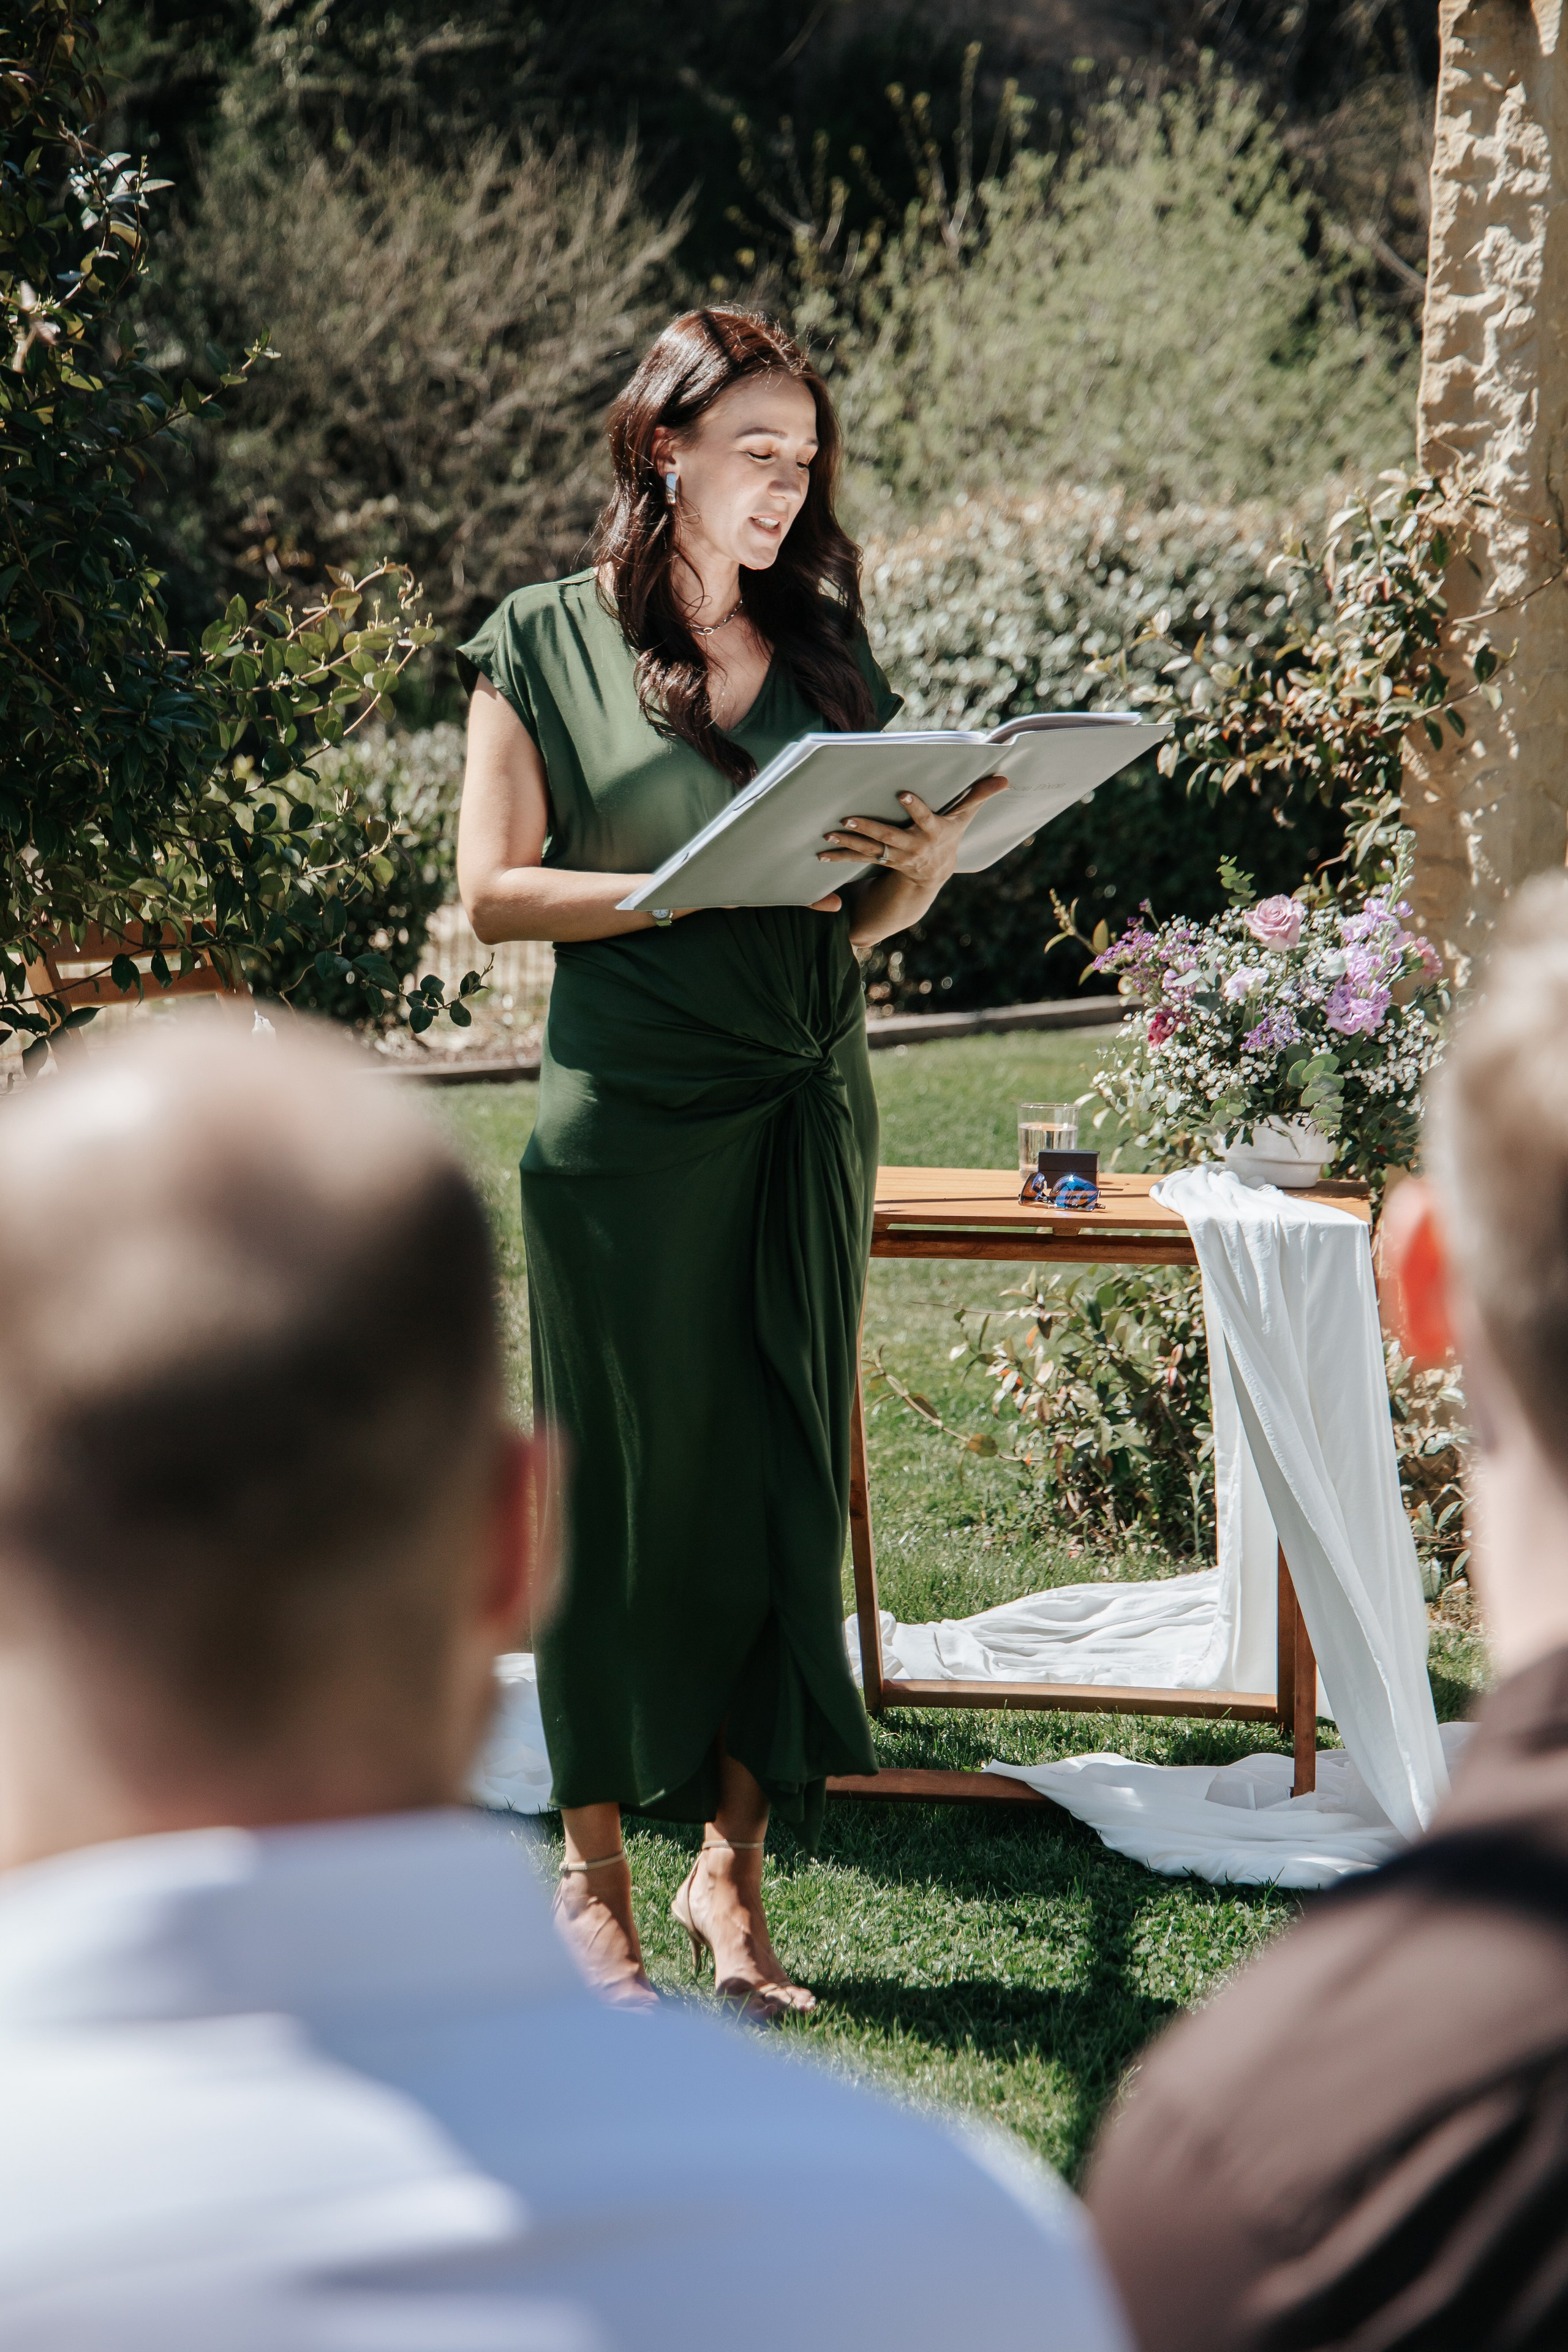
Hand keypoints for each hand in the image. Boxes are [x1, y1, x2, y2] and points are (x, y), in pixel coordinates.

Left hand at [817, 773, 1008, 892]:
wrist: (934, 872)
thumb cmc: (949, 834)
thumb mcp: (965, 816)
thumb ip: (980, 795)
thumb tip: (1004, 777)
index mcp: (933, 832)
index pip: (925, 818)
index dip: (915, 808)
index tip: (902, 794)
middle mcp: (913, 847)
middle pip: (890, 837)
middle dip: (869, 828)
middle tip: (848, 817)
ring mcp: (895, 856)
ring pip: (870, 850)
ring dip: (849, 843)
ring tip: (829, 834)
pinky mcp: (881, 861)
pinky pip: (859, 859)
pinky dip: (841, 856)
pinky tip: (822, 853)